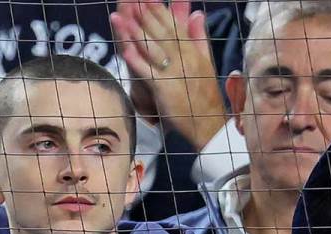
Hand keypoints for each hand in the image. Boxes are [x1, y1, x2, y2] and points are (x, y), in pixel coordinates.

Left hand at [111, 0, 226, 147]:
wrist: (209, 124)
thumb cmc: (205, 96)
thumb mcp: (206, 62)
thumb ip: (199, 37)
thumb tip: (197, 14)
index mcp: (192, 51)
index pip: (174, 25)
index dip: (159, 10)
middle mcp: (184, 58)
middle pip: (161, 32)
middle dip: (145, 14)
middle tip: (131, 0)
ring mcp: (174, 73)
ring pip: (153, 48)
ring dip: (136, 32)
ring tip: (121, 17)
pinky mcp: (165, 89)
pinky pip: (148, 73)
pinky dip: (137, 61)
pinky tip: (125, 50)